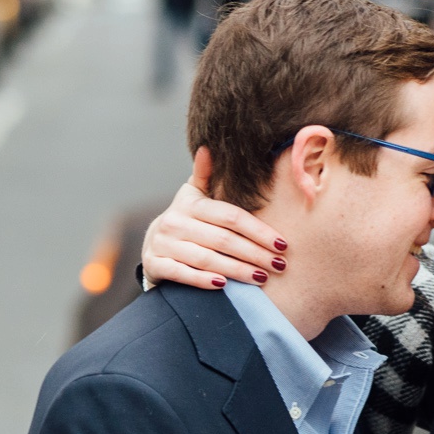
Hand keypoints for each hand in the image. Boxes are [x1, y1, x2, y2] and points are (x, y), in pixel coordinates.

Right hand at [140, 147, 288, 290]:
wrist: (152, 245)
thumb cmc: (186, 220)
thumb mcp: (193, 196)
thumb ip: (205, 176)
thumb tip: (208, 147)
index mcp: (190, 204)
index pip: (230, 217)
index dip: (258, 230)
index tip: (281, 244)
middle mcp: (175, 222)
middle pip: (222, 239)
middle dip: (254, 253)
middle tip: (279, 265)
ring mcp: (163, 244)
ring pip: (205, 258)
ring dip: (236, 270)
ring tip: (261, 277)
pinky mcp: (154, 264)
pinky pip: (181, 273)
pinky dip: (202, 280)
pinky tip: (224, 285)